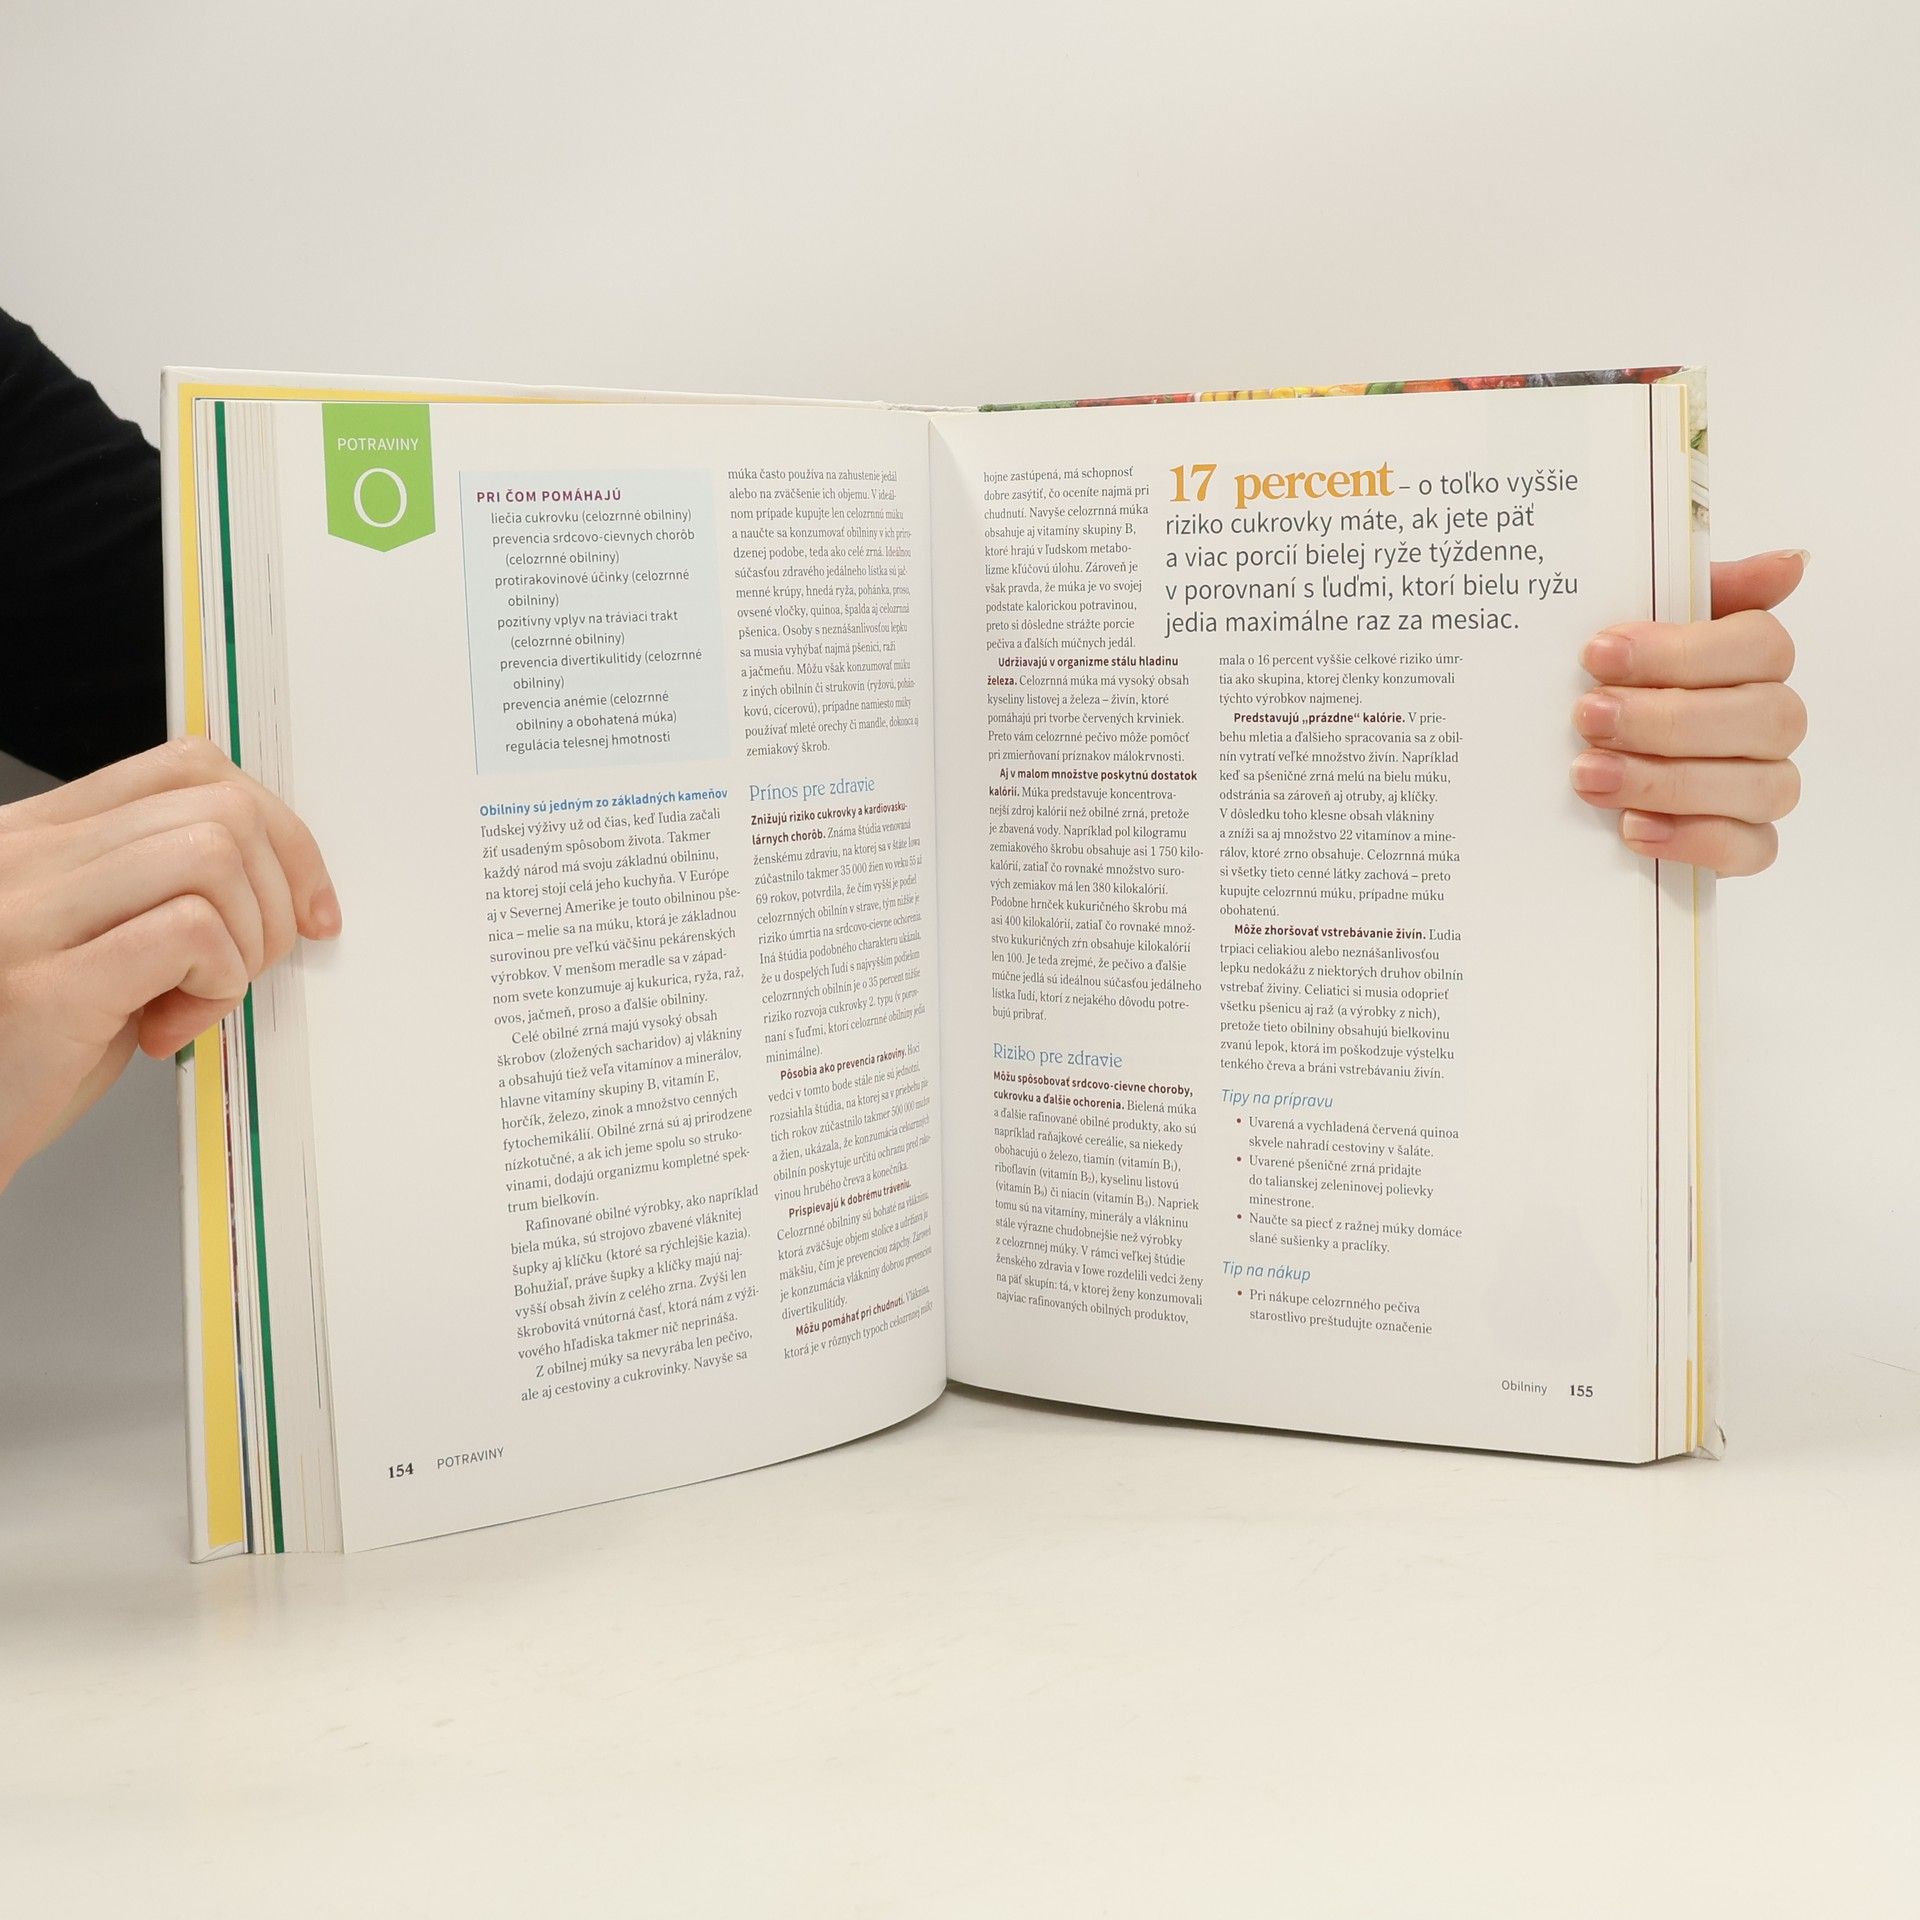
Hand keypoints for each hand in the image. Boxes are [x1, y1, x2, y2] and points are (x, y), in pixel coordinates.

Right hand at [0, 739, 339, 1189]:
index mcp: (35, 836)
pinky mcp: (46, 987)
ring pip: (213, 855)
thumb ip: (155, 891)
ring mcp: (25, 914)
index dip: (277, 830)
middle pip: (220, 809)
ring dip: (247, 940)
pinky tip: (172, 1024)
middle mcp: (21, 857)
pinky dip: (218, 982)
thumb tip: (277, 876)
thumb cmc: (20, 1050)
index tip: (305, 902)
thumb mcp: (89, 942)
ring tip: (199, 996)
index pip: (187, 768)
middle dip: (277, 895)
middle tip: (244, 965)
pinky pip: (191, 933)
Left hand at [1570, 549, 1806, 874]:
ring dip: (1668, 781)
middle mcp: (1772, 719)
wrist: (1578, 754)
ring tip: (1590, 776)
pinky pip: (1750, 849)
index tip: (1597, 654)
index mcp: (1754, 659)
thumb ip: (1701, 587)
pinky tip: (1632, 829)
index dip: (1680, 650)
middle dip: (1666, 719)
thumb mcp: (1639, 623)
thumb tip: (1790, 563)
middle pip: (1762, 718)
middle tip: (1588, 717)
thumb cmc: (1616, 681)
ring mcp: (1765, 783)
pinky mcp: (1746, 841)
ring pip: (1760, 785)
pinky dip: (1692, 840)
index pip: (1759, 645)